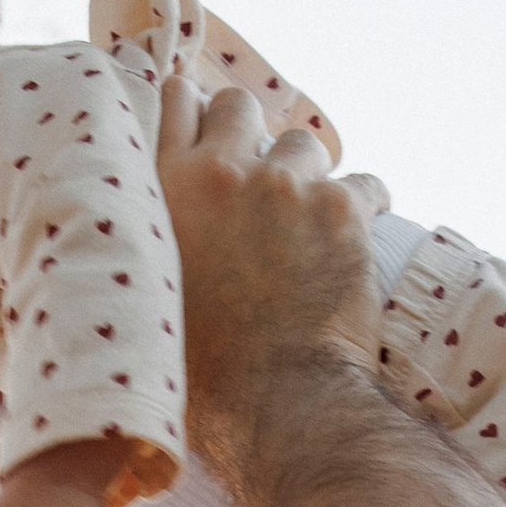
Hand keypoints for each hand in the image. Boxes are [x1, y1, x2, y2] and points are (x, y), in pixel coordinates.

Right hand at [153, 78, 376, 486]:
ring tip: (307, 225)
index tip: (206, 137)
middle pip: (240, 105)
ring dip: (306, 176)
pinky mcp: (342, 210)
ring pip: (304, 144)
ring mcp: (285, 185)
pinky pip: (366, 185)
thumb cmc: (198, 376)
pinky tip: (354, 242)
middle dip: (251, 135)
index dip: (194, 114)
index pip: (175, 99)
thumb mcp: (141, 297)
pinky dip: (363, 210)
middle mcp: (220, 173)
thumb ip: (141, 248)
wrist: (273, 406)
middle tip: (258, 183)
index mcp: (160, 190)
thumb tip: (139, 242)